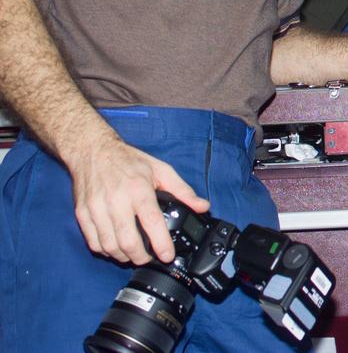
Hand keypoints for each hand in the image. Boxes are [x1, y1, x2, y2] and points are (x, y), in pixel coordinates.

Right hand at [68, 136, 208, 264]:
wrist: (93, 152)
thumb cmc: (128, 161)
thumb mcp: (161, 170)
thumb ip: (183, 190)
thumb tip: (202, 206)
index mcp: (138, 189)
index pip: (152, 222)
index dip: (161, 244)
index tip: (168, 256)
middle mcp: (116, 200)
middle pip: (128, 241)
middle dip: (141, 257)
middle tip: (150, 258)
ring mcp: (96, 209)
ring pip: (109, 246)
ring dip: (124, 256)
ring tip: (134, 254)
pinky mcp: (82, 214)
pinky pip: (93, 242)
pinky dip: (106, 251)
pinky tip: (116, 248)